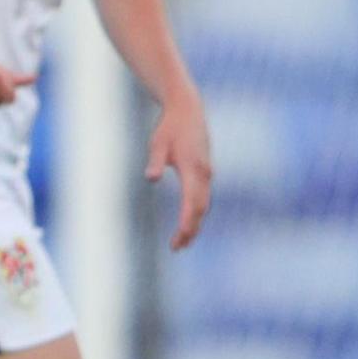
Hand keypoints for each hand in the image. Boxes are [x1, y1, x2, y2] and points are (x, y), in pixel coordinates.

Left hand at [146, 97, 214, 250]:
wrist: (187, 110)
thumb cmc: (169, 127)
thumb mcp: (157, 143)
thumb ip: (155, 161)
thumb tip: (151, 178)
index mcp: (193, 168)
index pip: (192, 203)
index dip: (187, 223)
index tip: (180, 240)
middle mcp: (204, 173)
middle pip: (200, 209)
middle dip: (190, 230)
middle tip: (177, 248)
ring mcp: (206, 173)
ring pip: (203, 204)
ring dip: (194, 223)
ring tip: (181, 241)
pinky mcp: (204, 171)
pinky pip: (202, 197)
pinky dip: (196, 212)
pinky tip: (188, 222)